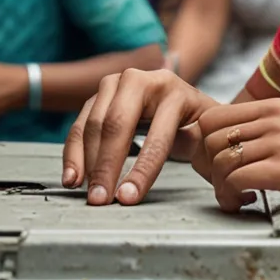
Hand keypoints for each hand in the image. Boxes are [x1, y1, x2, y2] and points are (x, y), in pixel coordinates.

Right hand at [62, 68, 216, 204]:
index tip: (128, 197)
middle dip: (107, 166)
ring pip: (93, 124)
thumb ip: (201, 142)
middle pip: (117, 125)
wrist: (180, 95)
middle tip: (100, 199)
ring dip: (87, 163)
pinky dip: (73, 153)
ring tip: (89, 192)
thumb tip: (198, 162)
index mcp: (173, 90)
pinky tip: (72, 177)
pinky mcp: (97, 95)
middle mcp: (140, 80)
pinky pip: (79, 125)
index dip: (142, 170)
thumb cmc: (195, 118)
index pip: (156, 136)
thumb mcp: (206, 127)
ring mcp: (115, 84)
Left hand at [197, 98, 279, 218]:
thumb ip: (269, 131)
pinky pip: (235, 180)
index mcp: (276, 106)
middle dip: (208, 166)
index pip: (213, 115)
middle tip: (224, 184)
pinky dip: (232, 197)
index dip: (206, 144)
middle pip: (209, 136)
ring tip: (237, 198)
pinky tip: (248, 203)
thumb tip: (232, 145)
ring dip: (220, 186)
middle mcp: (275, 118)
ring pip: (219, 160)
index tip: (218, 165)